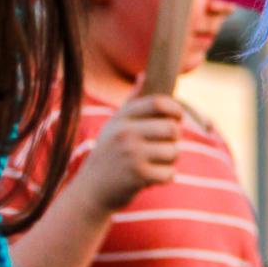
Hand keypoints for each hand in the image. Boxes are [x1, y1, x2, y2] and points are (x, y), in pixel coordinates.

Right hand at [77, 95, 183, 215]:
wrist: (90, 192)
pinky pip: (170, 173)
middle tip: (164, 147)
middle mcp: (125, 133)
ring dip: (170, 160)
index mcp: (121, 118)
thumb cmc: (108, 155)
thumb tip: (144, 74)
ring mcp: (131, 154)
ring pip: (174, 151)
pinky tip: (152, 178)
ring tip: (154, 163)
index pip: (158, 103)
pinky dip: (166, 177)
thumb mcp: (114, 126)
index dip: (175, 109)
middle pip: (172, 128)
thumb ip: (132, 101)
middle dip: (174, 139)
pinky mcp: (138, 175)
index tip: (177, 118)